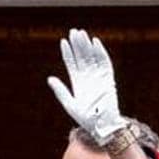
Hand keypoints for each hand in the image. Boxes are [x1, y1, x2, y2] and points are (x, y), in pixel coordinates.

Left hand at [47, 28, 127, 142]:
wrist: (102, 127)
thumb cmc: (86, 119)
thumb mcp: (70, 104)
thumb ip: (61, 91)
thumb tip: (50, 78)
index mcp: (77, 83)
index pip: (72, 64)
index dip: (68, 53)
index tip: (63, 41)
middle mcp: (88, 78)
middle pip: (82, 57)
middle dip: (78, 45)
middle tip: (73, 31)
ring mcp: (98, 78)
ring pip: (92, 58)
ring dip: (87, 46)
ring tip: (81, 34)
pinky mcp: (108, 79)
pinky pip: (105, 63)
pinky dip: (101, 53)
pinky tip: (95, 43)